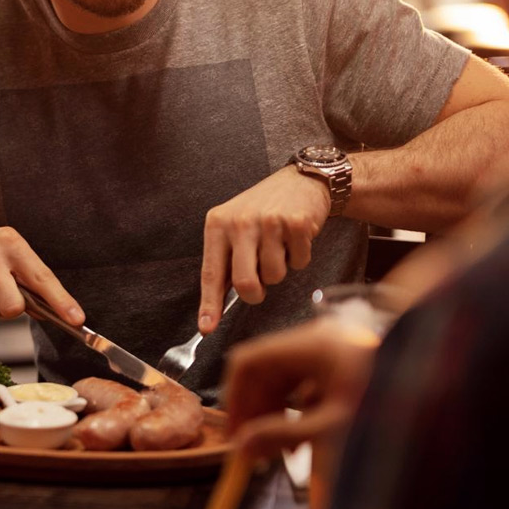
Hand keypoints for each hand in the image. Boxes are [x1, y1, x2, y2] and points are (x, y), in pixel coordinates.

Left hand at [198, 165, 329, 332]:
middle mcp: (240, 222)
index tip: (207, 327)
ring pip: (274, 276)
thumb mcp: (234, 227)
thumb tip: (214, 307)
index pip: (211, 272)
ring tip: (279, 246)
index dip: (209, 304)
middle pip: (245, 283)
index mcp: (217, 224)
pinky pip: (299, 263)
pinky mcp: (296, 223)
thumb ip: (225, 261)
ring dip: (280, 269)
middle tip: (261, 282)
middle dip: (255, 293)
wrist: (301, 181)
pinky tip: (294, 238)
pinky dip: (299, 257)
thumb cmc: (263, 209)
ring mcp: (269, 222)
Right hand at [220, 320, 378, 508]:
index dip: (235, 396)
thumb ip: (285, 435)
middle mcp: (316, 342)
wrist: (438, 385)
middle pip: (265, 373)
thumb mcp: (334, 425)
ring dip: (276, 413)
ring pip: (284, 380)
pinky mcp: (341, 365)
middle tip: (256, 447)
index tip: (236, 430)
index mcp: (310, 346)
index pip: (250, 361)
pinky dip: (297, 410)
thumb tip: (245, 445)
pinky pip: (304, 385)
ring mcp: (328, 352)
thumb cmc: (393, 398)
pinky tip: (305, 436)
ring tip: (282, 448)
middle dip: (257, 411)